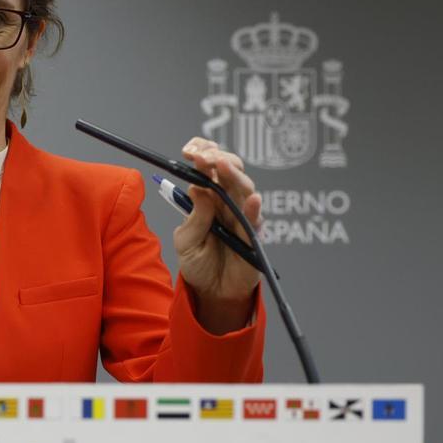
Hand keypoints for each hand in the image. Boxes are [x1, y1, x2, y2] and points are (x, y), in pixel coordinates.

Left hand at [174, 137, 262, 319]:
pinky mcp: (253, 236)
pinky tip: (253, 200)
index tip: (189, 150)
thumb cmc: (198, 262)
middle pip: (230, 171)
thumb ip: (194, 216)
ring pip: (245, 189)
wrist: (210, 291)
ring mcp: (242, 217)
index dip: (202, 153)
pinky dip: (255, 209)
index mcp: (208, 197)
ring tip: (222, 166)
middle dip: (218, 159)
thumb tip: (198, 188)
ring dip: (234, 175)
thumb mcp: (186, 240)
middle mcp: (227, 202)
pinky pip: (256, 220)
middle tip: (204, 157)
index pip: (209, 166)